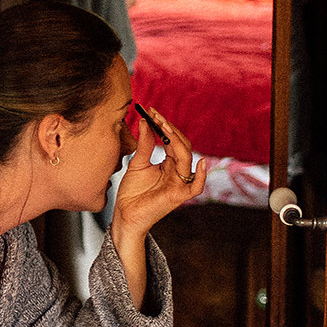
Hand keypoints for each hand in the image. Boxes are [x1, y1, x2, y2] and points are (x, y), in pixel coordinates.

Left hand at [112, 107, 206, 247]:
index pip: (173, 140)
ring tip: (163, 126)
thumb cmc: (132, 192)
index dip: (164, 125)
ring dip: (176, 141)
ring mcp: (179, 183)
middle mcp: (178, 172)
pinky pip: (196, 187)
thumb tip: (144, 121)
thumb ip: (144, 144)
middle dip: (169, 129)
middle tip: (155, 115)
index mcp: (169, 163)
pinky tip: (200, 163)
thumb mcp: (137, 163)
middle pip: (181, 145)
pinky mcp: (178, 196)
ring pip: (186, 158)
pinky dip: (201, 176)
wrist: (124, 214)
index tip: (151, 111)